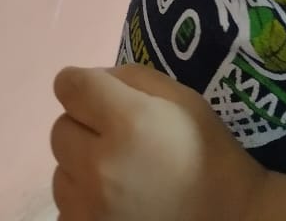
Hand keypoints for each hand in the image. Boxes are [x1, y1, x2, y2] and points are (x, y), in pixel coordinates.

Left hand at [50, 63, 267, 220]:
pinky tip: (114, 199)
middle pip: (60, 128)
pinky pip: (65, 205)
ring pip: (59, 169)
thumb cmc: (204, 149)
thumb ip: (130, 78)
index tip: (96, 93)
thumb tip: (91, 81)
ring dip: (80, 164)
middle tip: (115, 135)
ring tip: (118, 171)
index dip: (80, 84)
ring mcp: (88, 207)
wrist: (226, 215)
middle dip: (83, 125)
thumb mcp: (179, 96)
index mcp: (127, 121)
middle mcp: (99, 165)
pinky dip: (83, 199)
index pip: (69, 86)